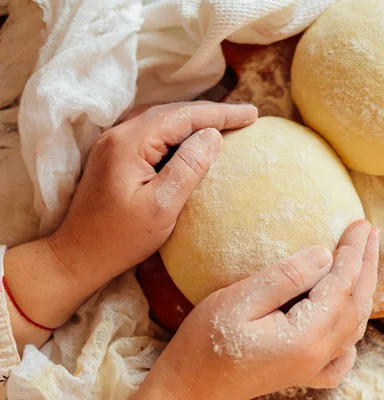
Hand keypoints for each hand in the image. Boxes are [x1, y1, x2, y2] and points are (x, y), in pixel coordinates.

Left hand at [48, 101, 257, 290]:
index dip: (221, 114)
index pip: (183, 117)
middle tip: (246, 117)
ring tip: (226, 123)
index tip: (252, 115)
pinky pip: (153, 132)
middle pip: (172, 112)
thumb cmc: (120, 238)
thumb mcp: (162, 206)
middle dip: (211, 113)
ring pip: (162, 120)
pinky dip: (179, 131)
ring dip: (195, 119)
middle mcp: (119, 134)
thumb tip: (213, 135)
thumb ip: (189, 167)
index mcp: (130, 143)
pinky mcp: (115, 155)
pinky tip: (193, 138)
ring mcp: (114, 143)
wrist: (77, 255)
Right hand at [135, 220, 379, 399]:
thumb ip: (285, 278)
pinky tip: (350, 319)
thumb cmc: (205, 343)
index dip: (354, 251)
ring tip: (366, 259)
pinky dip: (353, 329)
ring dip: (363, 288)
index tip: (360, 223)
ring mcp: (313, 368)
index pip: (342, 285)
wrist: (188, 389)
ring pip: (354, 324)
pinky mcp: (303, 373)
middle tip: (370, 231)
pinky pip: (343, 353)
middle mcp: (318, 355)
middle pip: (356, 303)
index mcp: (305, 336)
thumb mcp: (239, 301)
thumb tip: (325, 255)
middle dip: (366, 264)